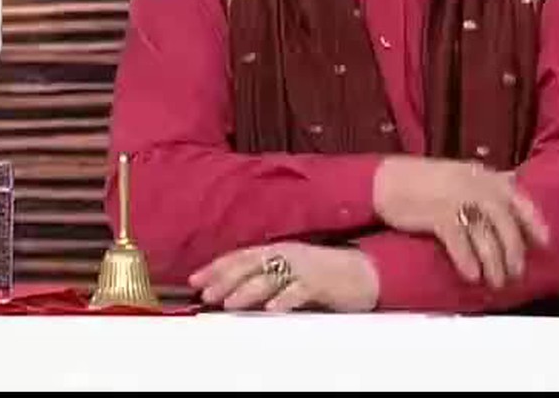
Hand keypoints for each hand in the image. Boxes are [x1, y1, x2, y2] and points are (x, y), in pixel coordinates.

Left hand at [188, 242, 379, 312]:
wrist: (364, 272)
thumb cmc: (325, 274)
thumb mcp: (291, 272)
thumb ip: (266, 277)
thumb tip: (233, 290)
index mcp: (279, 250)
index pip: (242, 256)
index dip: (217, 266)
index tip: (195, 279)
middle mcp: (288, 255)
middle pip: (251, 264)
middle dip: (226, 279)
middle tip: (206, 293)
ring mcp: (304, 268)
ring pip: (271, 277)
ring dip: (248, 290)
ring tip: (230, 303)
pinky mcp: (321, 282)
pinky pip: (300, 290)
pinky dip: (285, 298)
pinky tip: (272, 308)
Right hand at [373, 156, 550, 288]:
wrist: (387, 180)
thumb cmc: (424, 181)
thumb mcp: (460, 175)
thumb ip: (485, 184)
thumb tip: (511, 191)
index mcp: (483, 176)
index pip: (518, 199)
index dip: (534, 222)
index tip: (546, 243)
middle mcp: (475, 186)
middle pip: (505, 222)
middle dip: (514, 251)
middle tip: (516, 273)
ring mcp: (457, 199)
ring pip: (486, 236)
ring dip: (494, 262)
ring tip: (496, 281)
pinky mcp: (438, 214)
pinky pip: (460, 242)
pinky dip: (468, 261)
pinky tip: (473, 276)